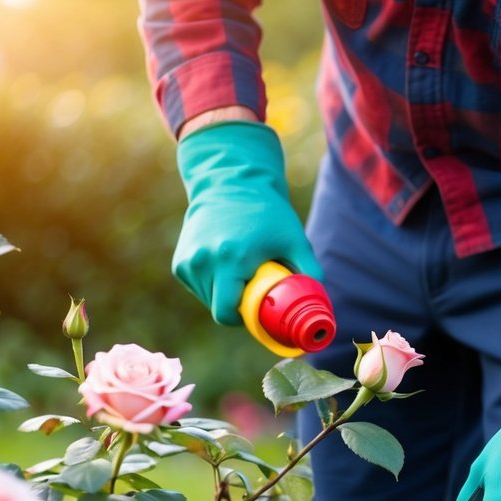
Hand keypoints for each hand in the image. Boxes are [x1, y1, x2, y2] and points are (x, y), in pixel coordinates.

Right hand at [173, 120, 321, 324]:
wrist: (230, 181)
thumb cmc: (267, 212)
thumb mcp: (295, 240)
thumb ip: (310, 272)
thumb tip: (320, 301)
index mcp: (230, 259)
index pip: (227, 313)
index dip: (244, 319)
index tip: (258, 310)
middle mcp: (203, 261)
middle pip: (218, 309)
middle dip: (237, 306)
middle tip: (254, 288)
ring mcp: (187, 261)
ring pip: (208, 300)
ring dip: (224, 294)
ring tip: (240, 270)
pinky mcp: (180, 262)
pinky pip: (199, 288)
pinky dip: (212, 284)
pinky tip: (225, 264)